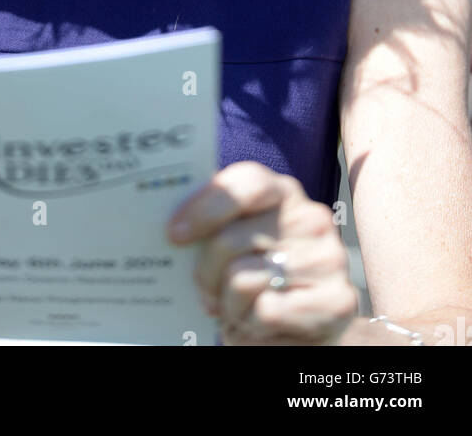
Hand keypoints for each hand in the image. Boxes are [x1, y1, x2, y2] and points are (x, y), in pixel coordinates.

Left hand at [166, 162, 358, 345]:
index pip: (246, 183)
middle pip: (230, 238)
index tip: (174, 234)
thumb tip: (172, 226)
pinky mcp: (338, 301)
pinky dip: (251, 325)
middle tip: (204, 293)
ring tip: (236, 310)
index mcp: (283, 192)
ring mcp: (329, 258)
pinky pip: (266, 311)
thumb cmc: (261, 278)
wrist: (308, 327)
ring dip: (229, 305)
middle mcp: (312, 218)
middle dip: (205, 274)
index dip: (206, 206)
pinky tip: (258, 325)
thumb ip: (216, 226)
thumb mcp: (240, 242)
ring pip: (242, 279)